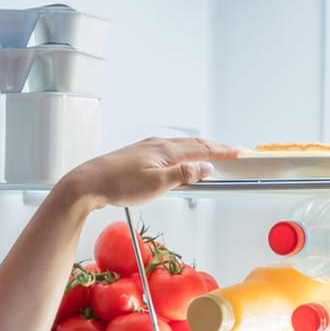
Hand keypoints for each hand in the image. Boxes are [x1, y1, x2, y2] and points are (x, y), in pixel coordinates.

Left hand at [53, 137, 242, 212]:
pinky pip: (170, 151)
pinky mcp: (139, 155)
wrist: (89, 183)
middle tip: (233, 153)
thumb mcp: (157, 184)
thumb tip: (206, 168)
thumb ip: (183, 176)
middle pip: (194, 145)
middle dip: (216, 148)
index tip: (240, 153)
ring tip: (212, 156)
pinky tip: (180, 162)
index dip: (223, 152)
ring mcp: (148, 148)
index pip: (203, 150)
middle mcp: (159, 145)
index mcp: (167, 151)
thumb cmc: (119, 184)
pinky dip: (184, 154)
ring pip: (182, 147)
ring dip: (200, 150)